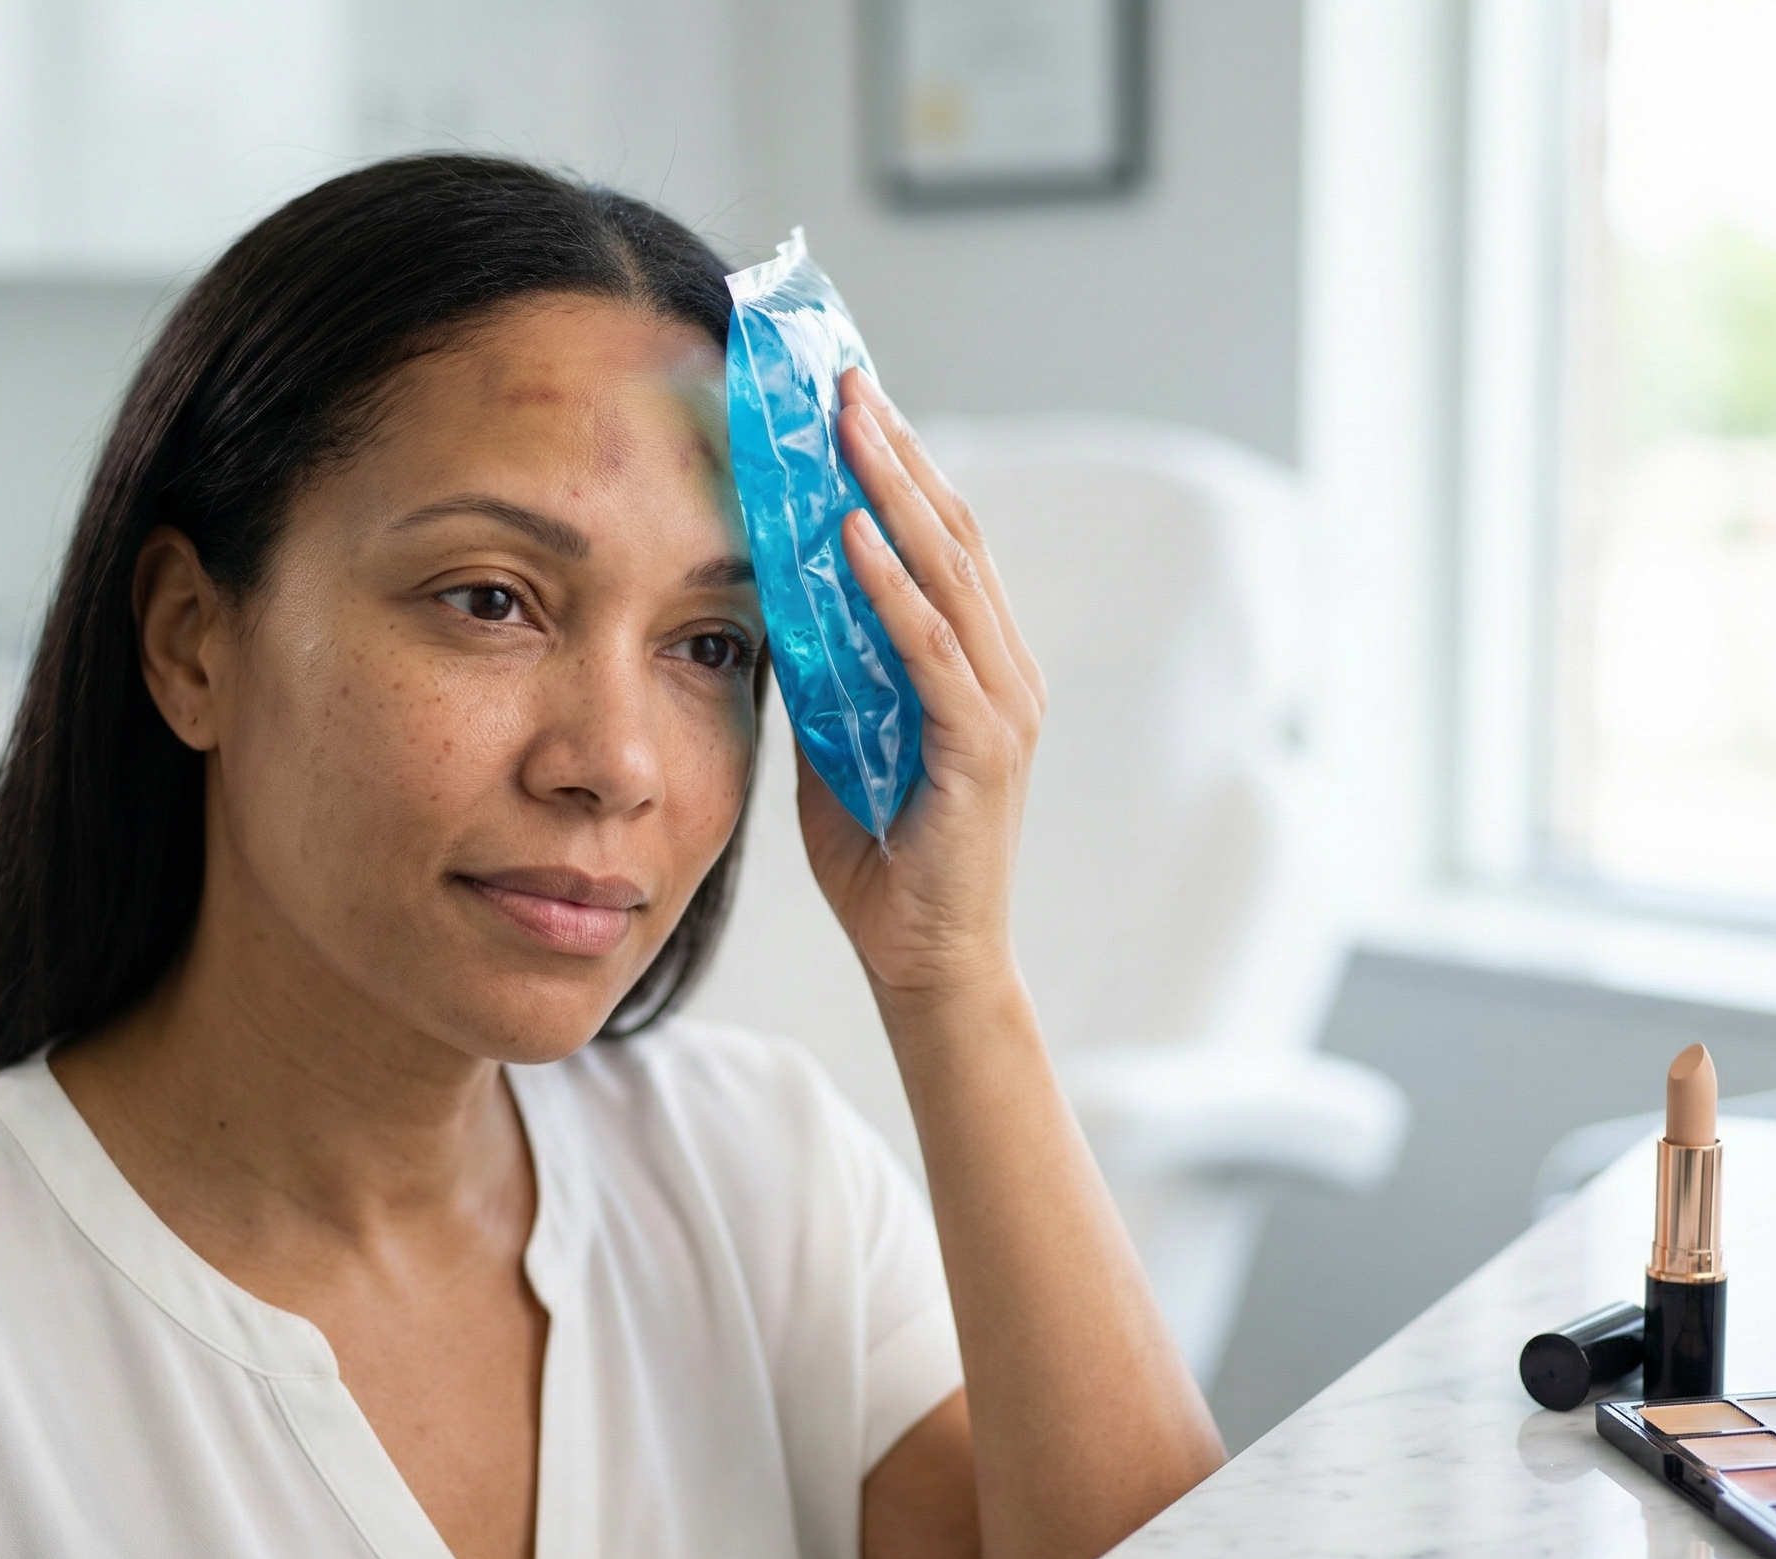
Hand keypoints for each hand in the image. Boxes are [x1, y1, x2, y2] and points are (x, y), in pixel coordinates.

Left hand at [796, 369, 1046, 1010]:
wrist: (926, 962)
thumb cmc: (882, 858)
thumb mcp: (837, 741)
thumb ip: (824, 671)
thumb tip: (773, 596)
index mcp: (976, 663)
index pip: (940, 541)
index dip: (898, 465)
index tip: (847, 400)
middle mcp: (1002, 670)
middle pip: (951, 533)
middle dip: (894, 450)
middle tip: (843, 380)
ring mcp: (1002, 707)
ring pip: (948, 573)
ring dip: (893, 491)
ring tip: (848, 424)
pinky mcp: (982, 750)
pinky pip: (932, 651)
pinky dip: (891, 589)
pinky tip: (850, 535)